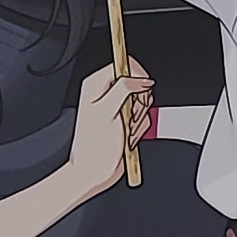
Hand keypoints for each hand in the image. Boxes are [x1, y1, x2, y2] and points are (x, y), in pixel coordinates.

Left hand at [65, 61, 156, 198]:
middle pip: (138, 83)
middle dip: (139, 101)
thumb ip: (124, 90)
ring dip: (139, 118)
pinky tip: (129, 136)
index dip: (136, 75)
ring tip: (127, 129)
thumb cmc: (93, 147)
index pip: (123, 64)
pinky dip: (140, 127)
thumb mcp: (107, 112)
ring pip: (143, 101)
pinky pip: (143, 116)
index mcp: (95, 85)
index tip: (140, 91)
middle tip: (129, 115)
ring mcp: (117, 107)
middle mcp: (106, 93)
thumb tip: (141, 79)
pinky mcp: (126, 120)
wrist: (94, 172)